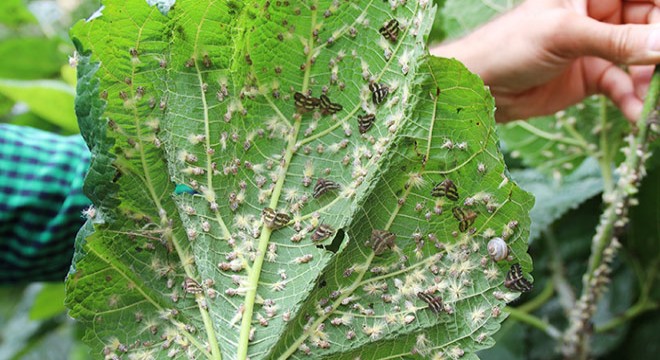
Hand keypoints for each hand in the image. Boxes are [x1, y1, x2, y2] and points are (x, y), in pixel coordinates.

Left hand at [430, 0, 659, 121]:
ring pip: (641, 58)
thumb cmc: (509, 46)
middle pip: (648, 24)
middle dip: (658, 49)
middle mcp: (598, 15)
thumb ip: (616, 39)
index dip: (659, 13)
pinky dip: (632, 100)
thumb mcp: (564, 35)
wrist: (478, 87)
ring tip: (652, 100)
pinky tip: (636, 114)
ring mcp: (597, 47)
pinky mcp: (590, 77)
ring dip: (650, 79)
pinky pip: (623, 86)